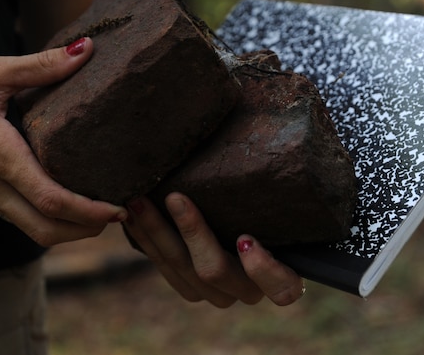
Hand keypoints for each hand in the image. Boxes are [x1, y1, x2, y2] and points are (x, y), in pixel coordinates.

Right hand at [0, 38, 125, 245]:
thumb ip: (40, 65)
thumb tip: (85, 50)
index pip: (50, 200)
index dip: (88, 211)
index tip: (118, 207)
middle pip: (43, 230)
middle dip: (83, 230)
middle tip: (115, 213)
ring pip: (28, 228)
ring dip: (65, 228)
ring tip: (95, 208)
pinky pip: (14, 214)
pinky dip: (43, 216)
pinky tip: (59, 193)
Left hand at [123, 193, 303, 306]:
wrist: (239, 211)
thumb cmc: (270, 196)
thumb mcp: (280, 190)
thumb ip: (290, 175)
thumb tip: (288, 130)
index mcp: (283, 276)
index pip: (283, 288)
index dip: (263, 269)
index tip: (245, 238)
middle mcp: (248, 290)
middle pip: (214, 272)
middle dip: (191, 233)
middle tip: (174, 197)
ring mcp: (216, 293)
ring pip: (181, 269)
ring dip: (157, 232)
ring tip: (140, 199)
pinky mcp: (189, 288)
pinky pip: (164, 268)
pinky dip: (147, 238)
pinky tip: (132, 212)